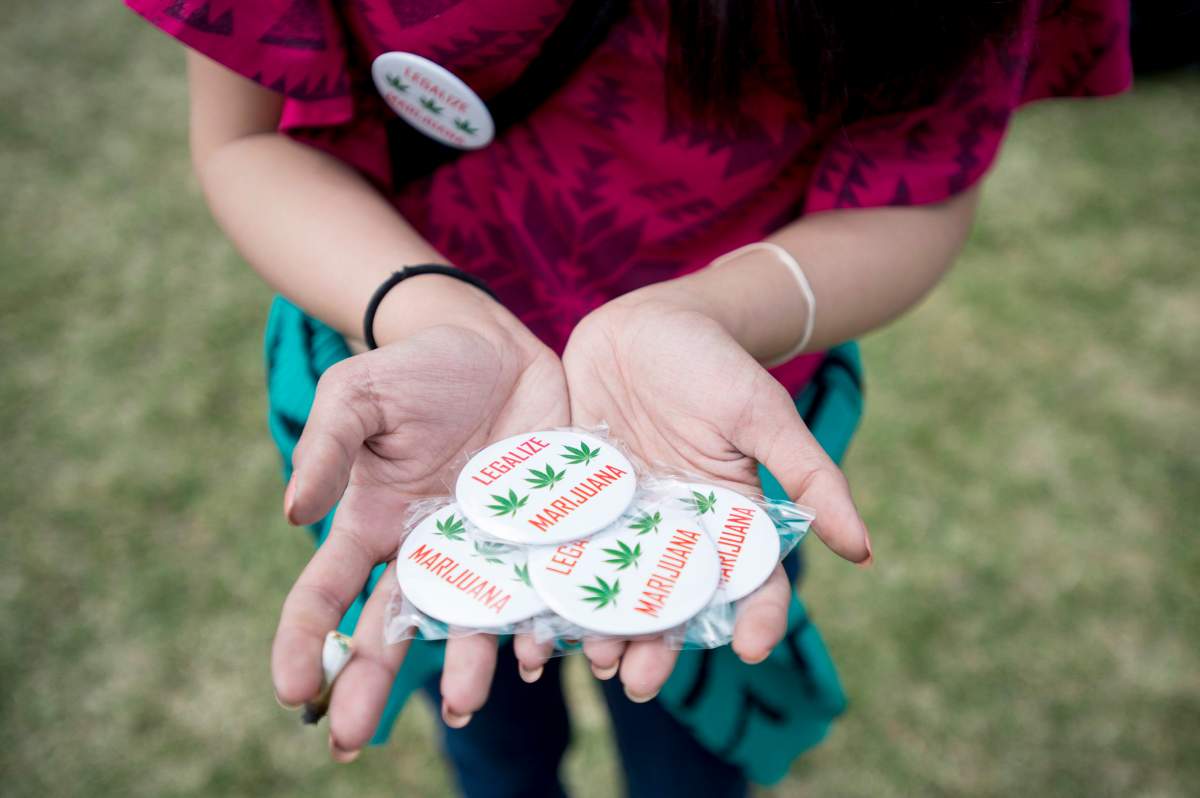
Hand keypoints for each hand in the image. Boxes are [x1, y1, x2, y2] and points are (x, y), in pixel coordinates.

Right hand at [271, 290, 568, 759]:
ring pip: (472, 621)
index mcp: (372, 524)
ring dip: (467, 665)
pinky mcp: (541, 532)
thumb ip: (326, 447)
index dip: (303, 643)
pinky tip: (541, 651)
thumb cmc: (415, 370)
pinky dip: (541, 622)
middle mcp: (426, 550)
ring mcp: (486, 547)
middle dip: (368, 683)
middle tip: (348, 740)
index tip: (290, 690)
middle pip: (392, 628)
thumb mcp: (358, 395)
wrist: (494, 346)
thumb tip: (293, 513)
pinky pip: (539, 587)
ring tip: (467, 705)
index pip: (325, 594)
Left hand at [560, 289, 870, 700]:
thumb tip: (865, 550)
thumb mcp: (764, 416)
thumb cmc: (716, 366)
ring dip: (599, 628)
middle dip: (656, 646)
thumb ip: (809, 479)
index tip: (750, 650)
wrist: (647, 322)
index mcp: (725, 519)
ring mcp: (618, 520)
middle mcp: (671, 531)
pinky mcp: (570, 500)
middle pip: (670, 603)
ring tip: (587, 659)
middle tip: (638, 682)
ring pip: (610, 588)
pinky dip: (544, 582)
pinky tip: (528, 613)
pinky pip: (557, 547)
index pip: (749, 583)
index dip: (754, 619)